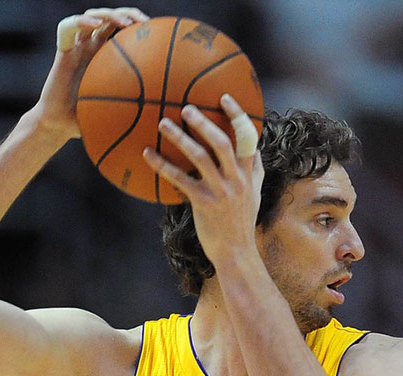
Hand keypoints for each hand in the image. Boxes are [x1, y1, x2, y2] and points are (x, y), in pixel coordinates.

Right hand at [31, 7, 148, 141]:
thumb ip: (140, 108)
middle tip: (145, 22)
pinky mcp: (63, 50)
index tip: (157, 32)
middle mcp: (93, 48)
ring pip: (92, 17)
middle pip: (111, 19)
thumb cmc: (90, 120)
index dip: (140, 26)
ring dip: (110, 14)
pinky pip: (67, 27)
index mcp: (107, 57)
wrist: (60, 125)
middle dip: (129, 14)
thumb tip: (168, 117)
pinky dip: (81, 21)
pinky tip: (95, 24)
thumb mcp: (121, 112)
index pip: (125, 31)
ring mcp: (78, 47)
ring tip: (125, 22)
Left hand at [142, 94, 263, 268]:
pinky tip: (147, 154)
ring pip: (199, 157)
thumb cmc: (242, 222)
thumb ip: (254, 169)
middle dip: (204, 123)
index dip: (237, 115)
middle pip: (222, 143)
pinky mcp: (203, 203)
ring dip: (179, 137)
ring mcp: (221, 191)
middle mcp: (237, 180)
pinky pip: (179, 178)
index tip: (224, 97)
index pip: (248, 138)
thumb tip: (254, 145)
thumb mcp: (255, 193)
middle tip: (186, 108)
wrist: (236, 252)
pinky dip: (162, 164)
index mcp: (249, 174)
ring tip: (163, 123)